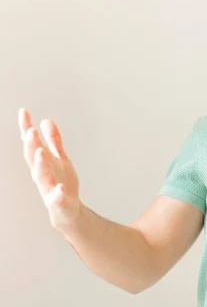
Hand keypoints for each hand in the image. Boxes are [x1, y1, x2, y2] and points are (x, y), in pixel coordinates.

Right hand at [19, 108, 80, 229]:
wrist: (67, 210)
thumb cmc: (61, 182)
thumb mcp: (60, 159)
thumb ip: (54, 141)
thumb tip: (46, 121)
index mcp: (42, 162)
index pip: (31, 143)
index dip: (26, 128)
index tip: (23, 111)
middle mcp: (42, 174)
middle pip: (33, 158)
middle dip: (31, 145)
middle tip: (30, 131)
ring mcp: (48, 187)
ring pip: (41, 176)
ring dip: (40, 164)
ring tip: (41, 152)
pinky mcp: (58, 201)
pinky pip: (56, 197)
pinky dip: (57, 192)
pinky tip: (60, 187)